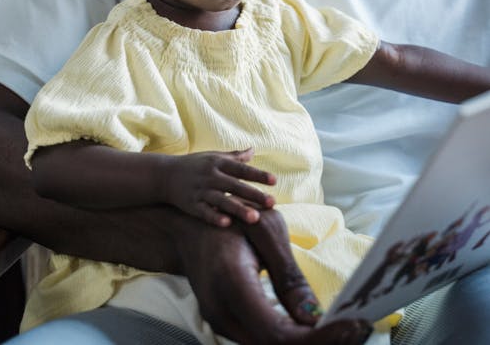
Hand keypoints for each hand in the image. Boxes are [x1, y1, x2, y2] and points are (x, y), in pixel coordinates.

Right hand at [165, 147, 275, 225]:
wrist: (164, 175)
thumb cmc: (194, 165)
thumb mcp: (213, 157)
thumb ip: (234, 156)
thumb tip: (253, 150)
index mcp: (218, 163)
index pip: (242, 169)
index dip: (258, 175)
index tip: (274, 181)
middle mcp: (210, 176)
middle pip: (235, 185)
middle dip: (254, 194)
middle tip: (272, 202)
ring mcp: (200, 191)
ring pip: (222, 201)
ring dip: (239, 209)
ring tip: (255, 218)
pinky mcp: (191, 205)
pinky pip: (204, 212)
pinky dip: (215, 217)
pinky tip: (227, 224)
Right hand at [174, 207, 372, 344]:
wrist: (188, 223)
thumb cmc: (229, 216)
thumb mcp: (264, 230)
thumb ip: (289, 277)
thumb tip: (314, 318)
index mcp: (231, 286)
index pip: (278, 336)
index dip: (319, 339)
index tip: (353, 326)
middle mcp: (222, 314)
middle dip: (322, 343)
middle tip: (360, 328)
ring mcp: (221, 322)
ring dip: (311, 342)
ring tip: (347, 327)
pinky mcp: (228, 323)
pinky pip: (265, 338)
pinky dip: (295, 338)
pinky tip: (320, 328)